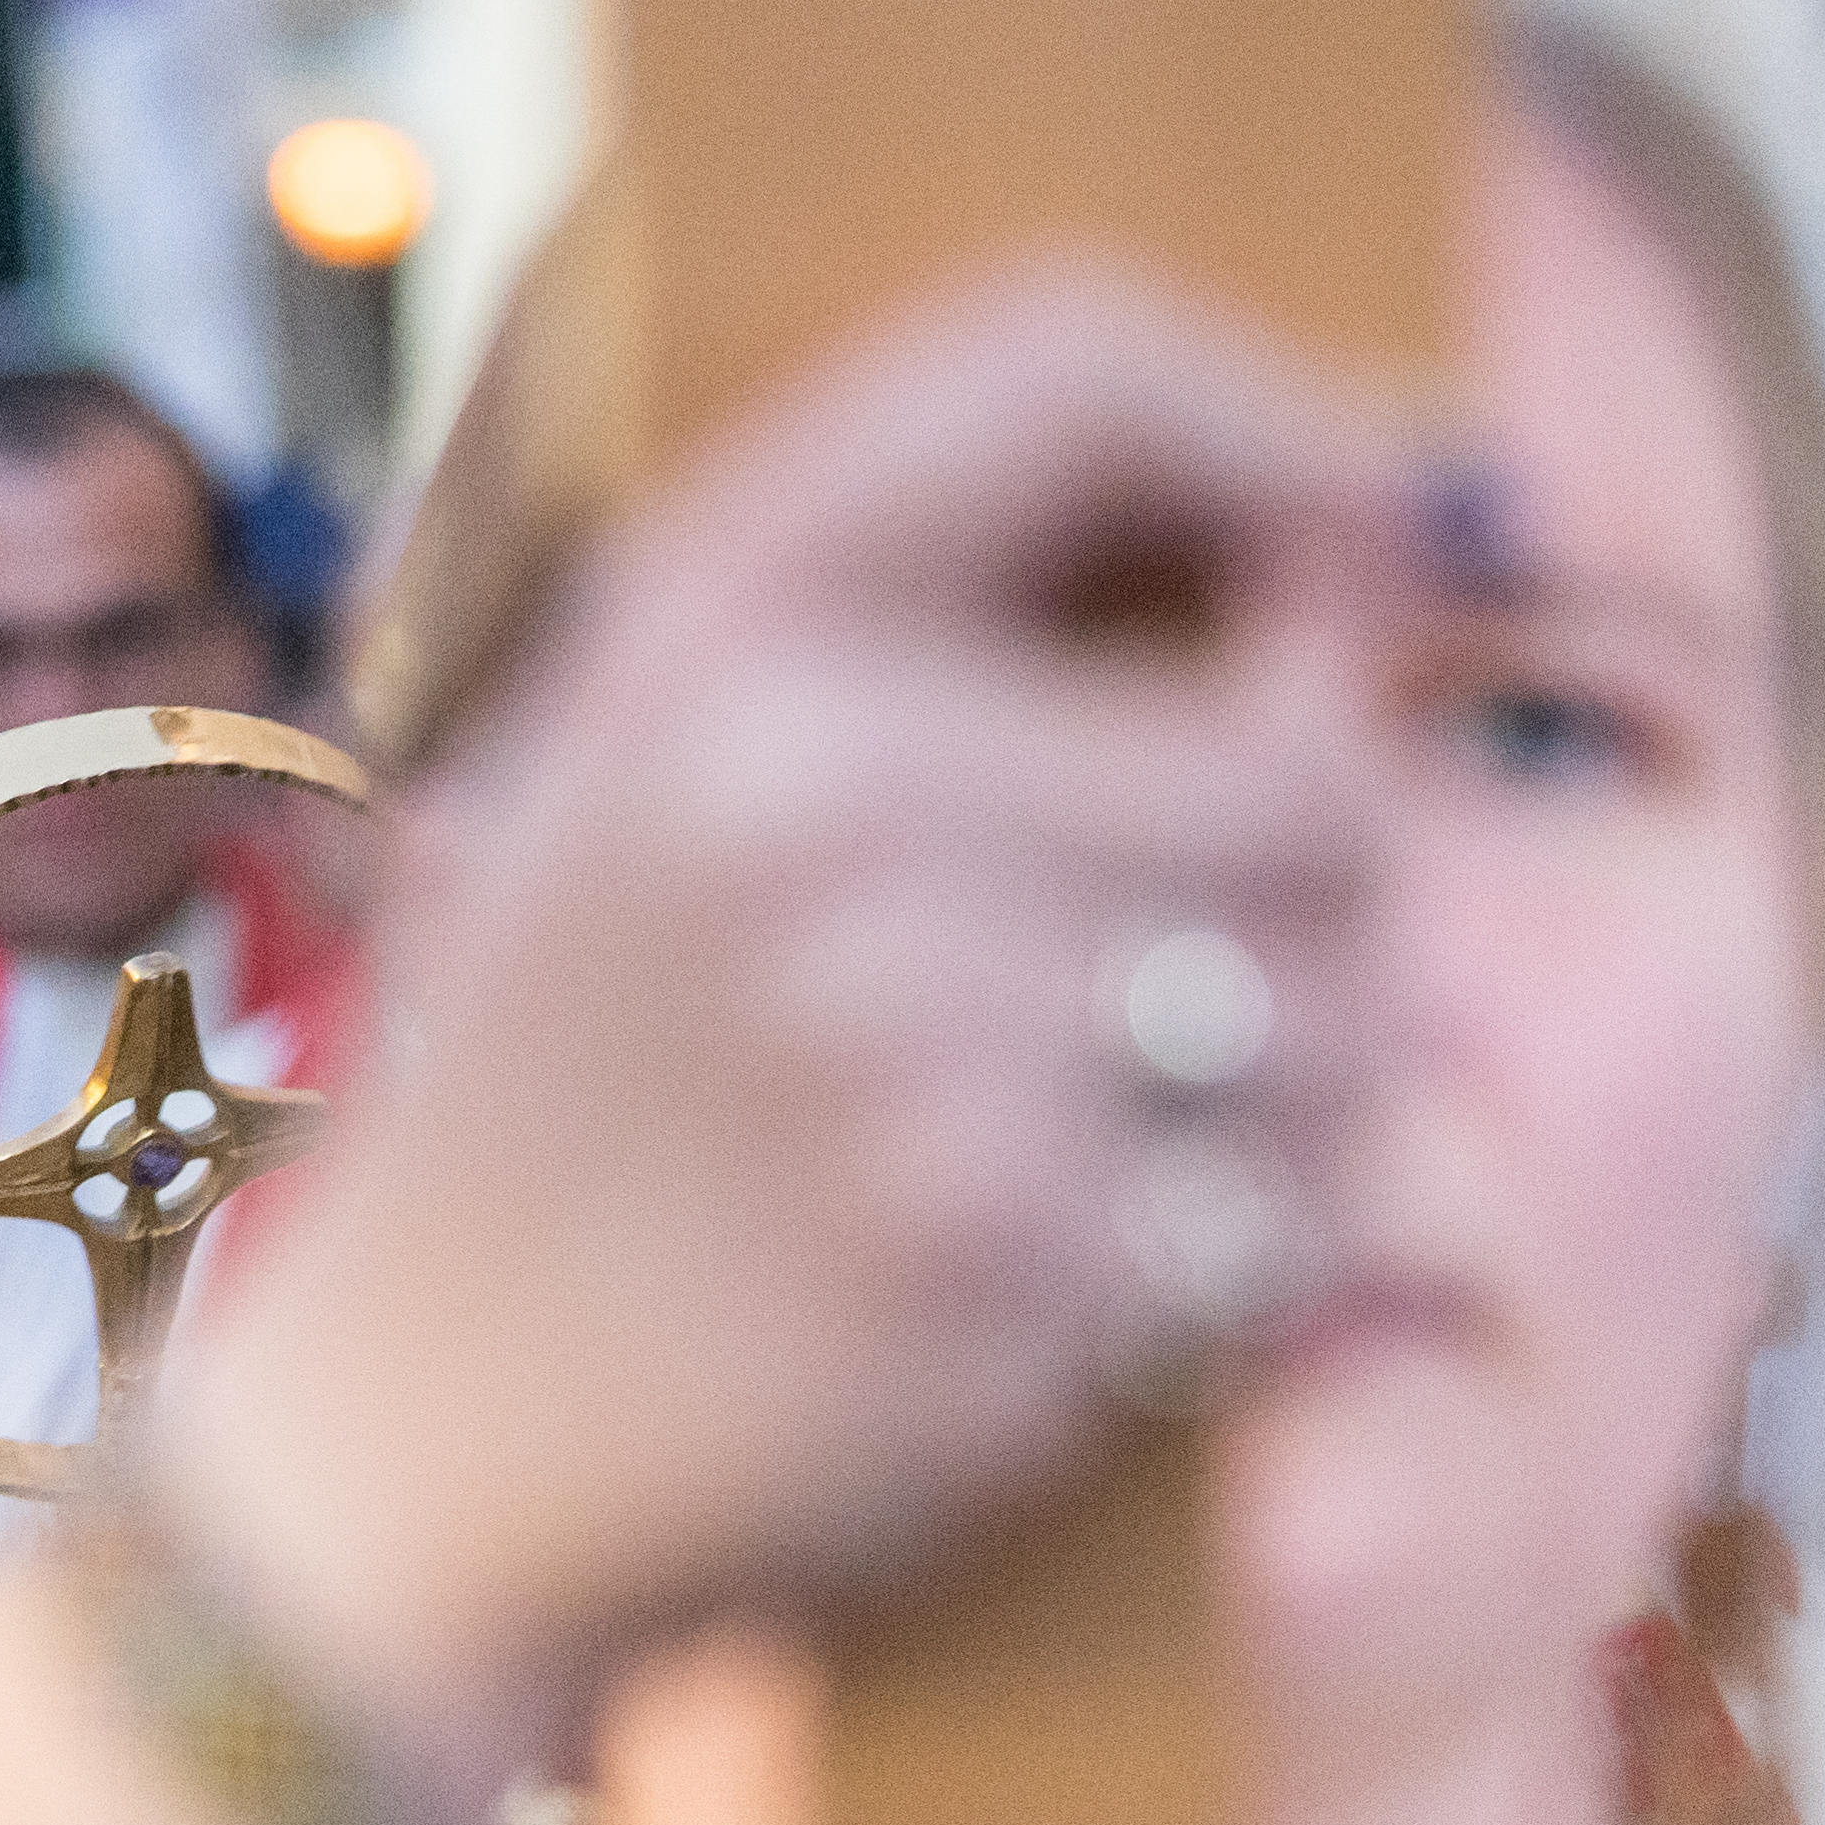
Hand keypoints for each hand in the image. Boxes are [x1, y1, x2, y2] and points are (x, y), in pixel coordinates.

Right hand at [171, 267, 1404, 1773]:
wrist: (402, 1458)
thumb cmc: (578, 1109)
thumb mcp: (644, 785)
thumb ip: (934, 621)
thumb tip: (1403, 525)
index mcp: (703, 640)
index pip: (1069, 366)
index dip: (1302, 423)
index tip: (1423, 525)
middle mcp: (811, 799)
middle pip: (1316, 772)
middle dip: (1312, 910)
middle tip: (1165, 1022)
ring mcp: (915, 1034)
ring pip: (1359, 1015)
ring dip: (1294, 1119)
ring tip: (1094, 1173)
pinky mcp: (1004, 1261)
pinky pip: (1310, 1223)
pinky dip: (1246, 1284)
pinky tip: (1073, 1303)